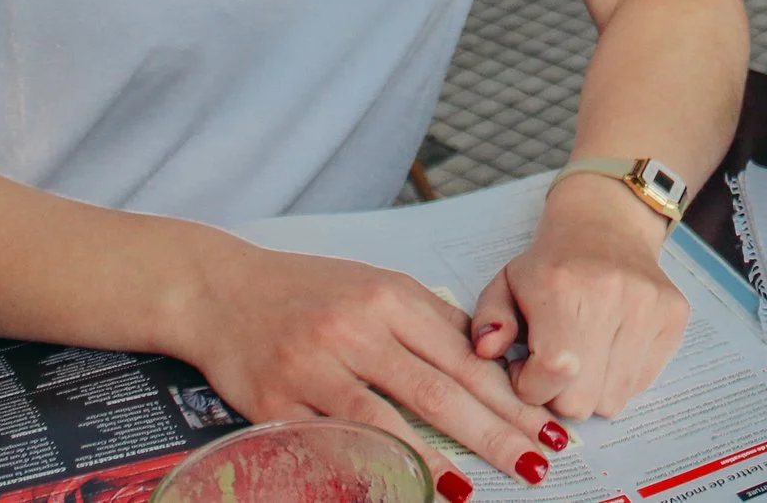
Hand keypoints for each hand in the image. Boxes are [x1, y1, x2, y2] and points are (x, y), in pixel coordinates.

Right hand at [185, 244, 553, 494]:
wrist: (219, 291)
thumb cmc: (307, 291)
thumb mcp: (373, 285)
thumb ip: (427, 320)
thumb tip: (488, 361)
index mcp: (388, 296)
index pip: (465, 355)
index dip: (509, 396)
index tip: (546, 424)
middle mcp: (356, 329)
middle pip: (439, 390)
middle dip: (495, 432)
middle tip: (537, 462)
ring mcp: (316, 368)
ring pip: (390, 419)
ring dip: (440, 459)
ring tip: (480, 486)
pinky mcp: (279, 404)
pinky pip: (336, 442)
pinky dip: (373, 465)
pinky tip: (404, 484)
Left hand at [470, 174, 686, 419]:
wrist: (607, 224)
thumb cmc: (550, 264)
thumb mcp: (505, 285)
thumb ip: (486, 322)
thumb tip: (487, 350)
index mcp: (562, 288)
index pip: (552, 374)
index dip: (530, 385)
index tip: (526, 366)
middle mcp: (612, 295)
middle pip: (582, 401)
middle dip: (559, 393)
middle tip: (555, 361)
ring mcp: (650, 306)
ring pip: (613, 401)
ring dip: (591, 389)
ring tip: (584, 352)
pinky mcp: (674, 316)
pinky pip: (641, 384)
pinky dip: (620, 377)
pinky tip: (610, 345)